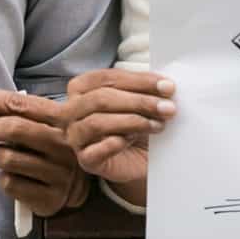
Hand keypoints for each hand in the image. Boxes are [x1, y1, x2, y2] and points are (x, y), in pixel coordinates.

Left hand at [0, 89, 85, 216]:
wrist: (80, 184)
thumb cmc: (52, 146)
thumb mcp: (45, 121)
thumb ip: (19, 111)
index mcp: (60, 117)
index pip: (17, 103)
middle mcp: (63, 143)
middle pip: (12, 127)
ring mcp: (59, 171)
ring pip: (6, 158)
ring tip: (7, 156)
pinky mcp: (50, 197)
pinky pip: (10, 184)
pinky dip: (5, 179)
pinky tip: (17, 176)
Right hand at [64, 69, 175, 185]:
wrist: (138, 158)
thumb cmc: (136, 123)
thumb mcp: (139, 100)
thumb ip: (145, 89)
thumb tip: (165, 85)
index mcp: (81, 87)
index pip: (106, 78)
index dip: (138, 80)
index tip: (167, 86)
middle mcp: (71, 110)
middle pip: (101, 99)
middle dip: (139, 101)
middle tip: (168, 107)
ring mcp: (75, 136)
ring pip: (97, 123)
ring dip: (132, 122)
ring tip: (158, 125)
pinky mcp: (85, 160)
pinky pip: (94, 151)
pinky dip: (113, 144)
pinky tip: (131, 140)